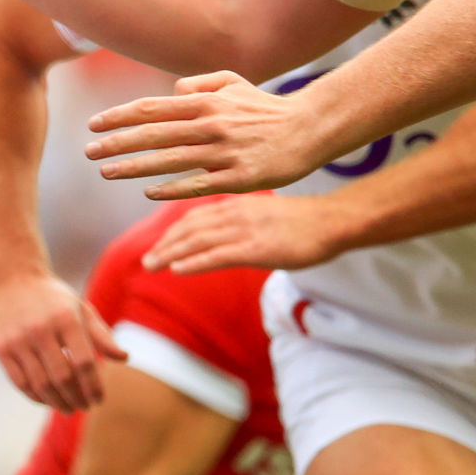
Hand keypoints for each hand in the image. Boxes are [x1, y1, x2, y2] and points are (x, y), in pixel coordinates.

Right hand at [0, 272, 126, 411]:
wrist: (9, 276)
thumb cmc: (51, 296)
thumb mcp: (79, 308)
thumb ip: (101, 334)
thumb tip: (124, 358)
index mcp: (65, 318)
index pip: (84, 362)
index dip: (93, 386)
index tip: (99, 399)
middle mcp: (40, 329)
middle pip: (63, 377)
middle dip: (77, 398)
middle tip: (84, 407)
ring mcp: (17, 339)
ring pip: (41, 384)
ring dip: (57, 402)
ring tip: (68, 408)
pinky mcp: (0, 347)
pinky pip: (20, 382)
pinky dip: (35, 396)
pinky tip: (47, 400)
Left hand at [85, 71, 325, 199]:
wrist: (311, 129)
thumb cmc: (266, 107)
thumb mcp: (233, 83)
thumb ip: (199, 85)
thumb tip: (170, 93)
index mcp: (206, 102)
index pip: (151, 108)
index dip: (119, 116)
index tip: (93, 124)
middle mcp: (211, 125)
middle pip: (153, 135)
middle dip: (116, 143)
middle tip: (88, 152)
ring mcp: (224, 152)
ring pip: (169, 161)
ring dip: (134, 167)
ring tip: (106, 171)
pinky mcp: (239, 177)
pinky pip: (197, 184)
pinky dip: (170, 188)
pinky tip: (147, 191)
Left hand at [140, 193, 357, 273]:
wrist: (330, 221)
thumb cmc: (301, 222)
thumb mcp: (262, 214)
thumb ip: (239, 222)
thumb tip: (222, 236)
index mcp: (235, 205)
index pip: (194, 217)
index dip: (172, 232)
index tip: (157, 246)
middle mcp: (234, 214)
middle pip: (189, 229)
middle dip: (165, 245)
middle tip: (145, 261)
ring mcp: (243, 231)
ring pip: (197, 242)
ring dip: (170, 254)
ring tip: (151, 266)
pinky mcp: (255, 249)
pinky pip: (217, 256)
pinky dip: (194, 262)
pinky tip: (177, 270)